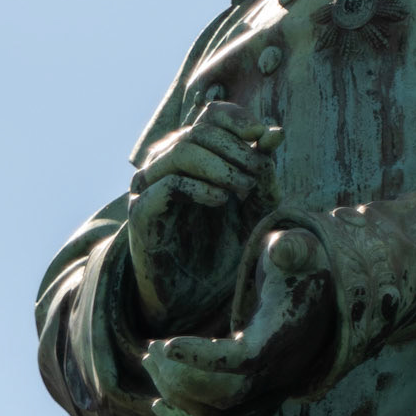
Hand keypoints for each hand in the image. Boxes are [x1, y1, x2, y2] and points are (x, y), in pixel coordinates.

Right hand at [127, 101, 282, 331]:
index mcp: (193, 155)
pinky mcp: (141, 215)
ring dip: (219, 165)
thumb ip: (262, 168)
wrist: (192, 298)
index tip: (261, 137)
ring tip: (243, 188)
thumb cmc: (222, 247)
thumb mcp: (253, 204)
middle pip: (198, 130)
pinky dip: (197, 186)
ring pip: (180, 150)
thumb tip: (274, 132)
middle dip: (235, 148)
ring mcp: (150, 187)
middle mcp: (167, 164)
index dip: (237, 119)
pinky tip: (220, 200)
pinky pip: (165, 185)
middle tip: (258, 175)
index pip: (209, 116)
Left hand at [142, 229, 336, 415]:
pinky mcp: (254, 403)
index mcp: (284, 337)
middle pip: (225, 395)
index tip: (167, 343)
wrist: (319, 302)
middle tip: (152, 349)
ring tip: (150, 361)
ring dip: (177, 395)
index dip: (203, 358)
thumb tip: (284, 250)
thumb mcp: (301, 251)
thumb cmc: (300, 270)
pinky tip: (158, 405)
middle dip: (180, 375)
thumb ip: (292, 249)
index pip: (244, 360)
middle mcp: (279, 374)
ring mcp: (267, 394)